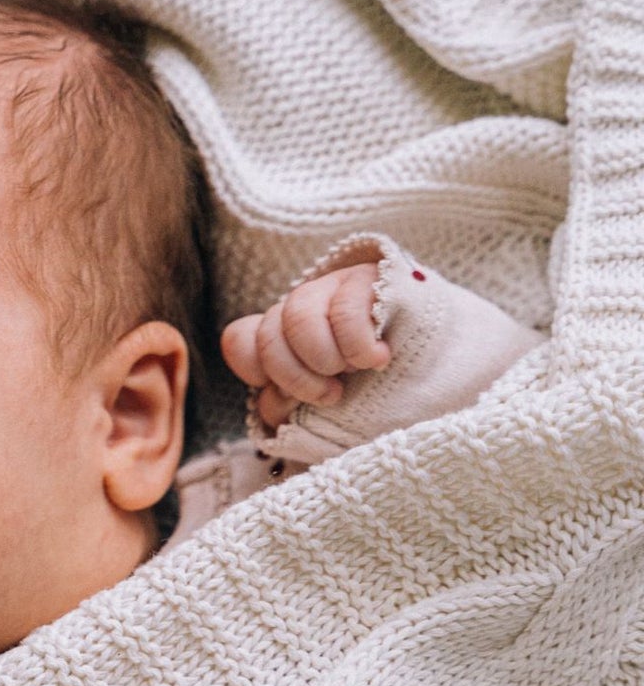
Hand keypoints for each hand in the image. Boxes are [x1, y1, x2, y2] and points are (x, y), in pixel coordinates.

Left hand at [222, 263, 391, 429]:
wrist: (444, 367)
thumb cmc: (377, 391)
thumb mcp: (325, 406)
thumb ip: (290, 405)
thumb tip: (273, 402)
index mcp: (284, 333)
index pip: (241, 339)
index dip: (256, 369)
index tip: (285, 394)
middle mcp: (302, 305)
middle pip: (268, 334)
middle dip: (295, 377)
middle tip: (331, 394)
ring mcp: (333, 286)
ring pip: (298, 317)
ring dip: (325, 359)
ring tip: (355, 373)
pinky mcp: (369, 279)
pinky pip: (344, 310)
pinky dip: (357, 347)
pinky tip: (378, 358)